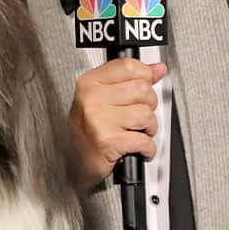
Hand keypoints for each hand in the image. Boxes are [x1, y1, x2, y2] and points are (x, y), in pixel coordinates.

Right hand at [69, 59, 164, 190]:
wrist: (71, 163)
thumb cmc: (86, 131)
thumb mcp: (102, 98)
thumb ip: (129, 80)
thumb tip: (158, 69)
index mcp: (89, 83)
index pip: (127, 66)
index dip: (145, 75)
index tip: (147, 83)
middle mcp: (92, 99)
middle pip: (142, 89)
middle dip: (148, 105)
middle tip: (139, 116)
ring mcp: (99, 120)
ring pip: (146, 114)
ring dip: (149, 128)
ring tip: (137, 132)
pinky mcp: (108, 142)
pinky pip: (144, 140)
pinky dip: (148, 148)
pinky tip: (138, 148)